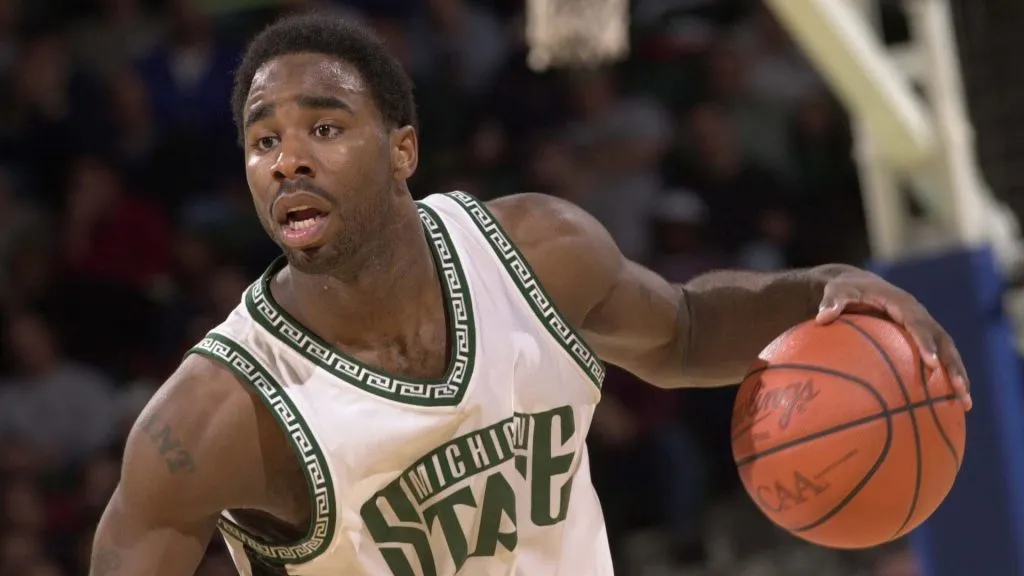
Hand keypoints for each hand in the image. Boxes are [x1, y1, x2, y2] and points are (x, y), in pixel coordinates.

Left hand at [815, 269, 971, 410]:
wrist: (858, 285)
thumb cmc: (846, 290)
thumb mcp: (837, 290)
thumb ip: (833, 302)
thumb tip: (822, 317)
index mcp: (903, 304)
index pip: (919, 324)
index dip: (927, 343)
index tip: (932, 363)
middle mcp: (919, 316)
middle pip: (943, 342)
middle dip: (953, 365)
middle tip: (959, 389)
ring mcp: (924, 328)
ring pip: (947, 354)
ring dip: (957, 377)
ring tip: (964, 404)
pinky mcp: (921, 340)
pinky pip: (936, 360)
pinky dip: (943, 380)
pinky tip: (946, 407)